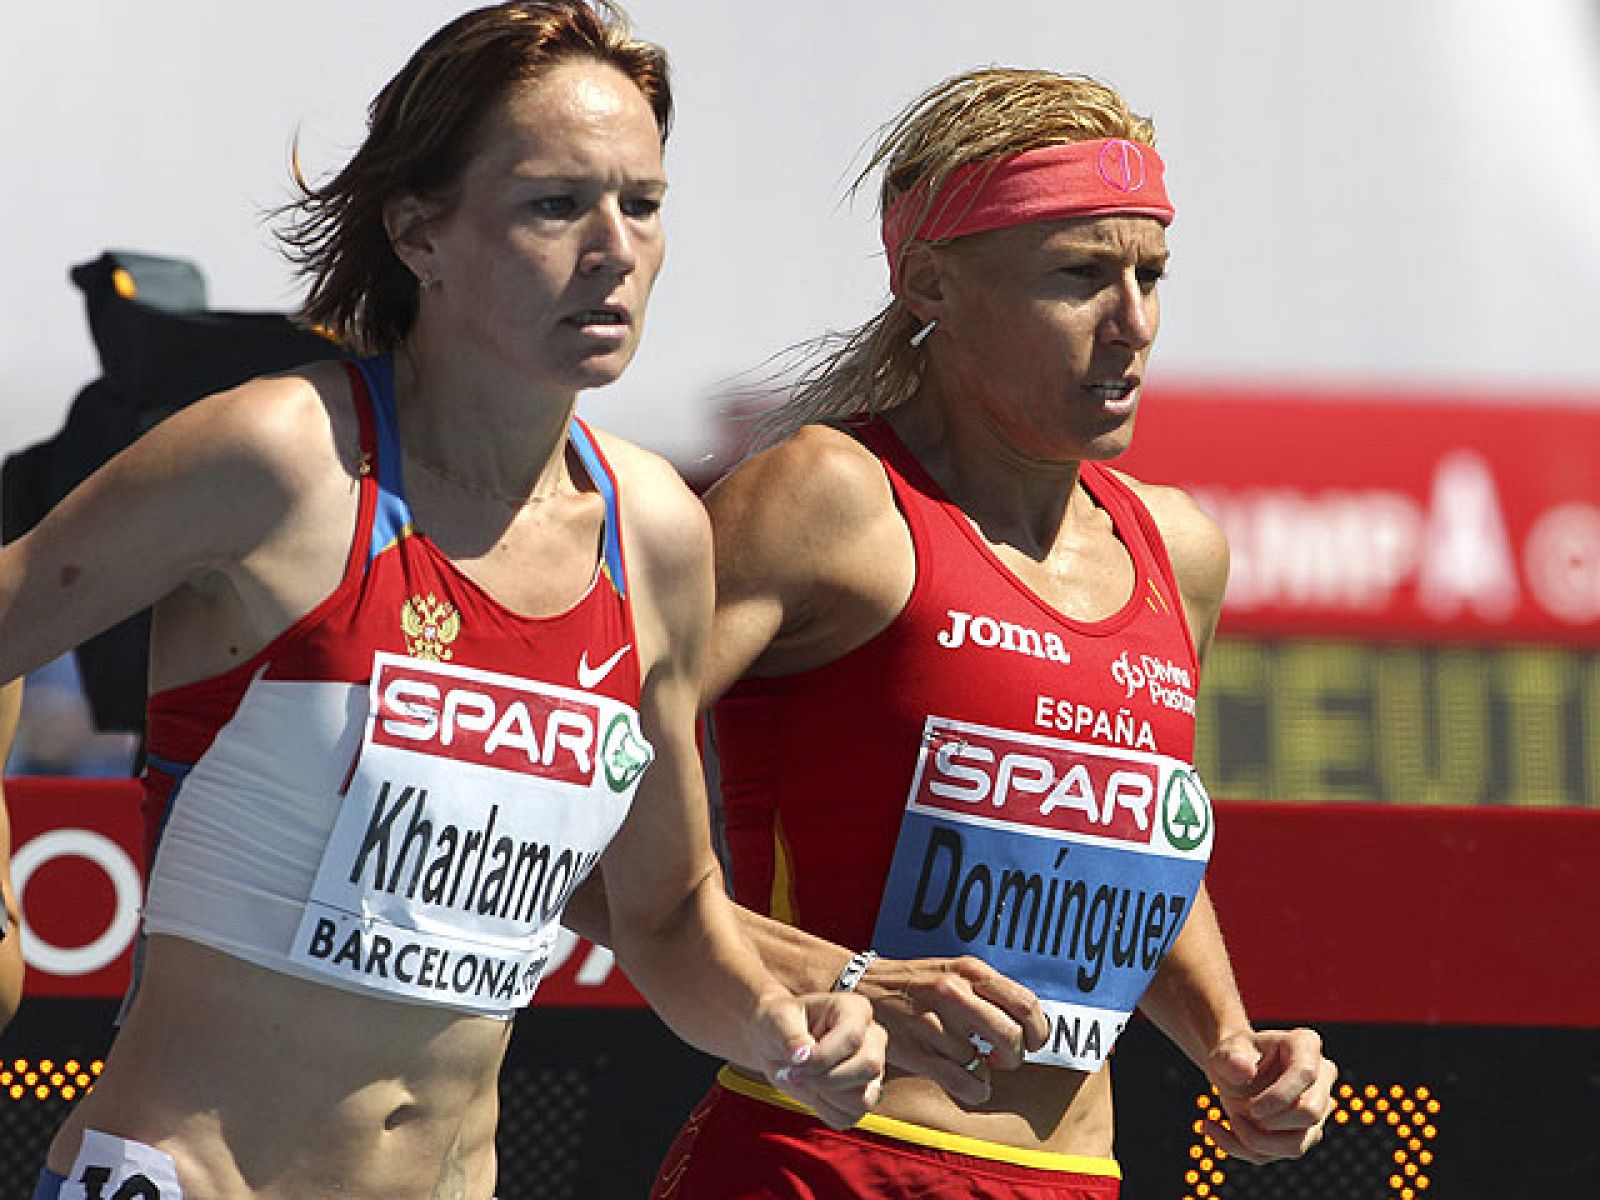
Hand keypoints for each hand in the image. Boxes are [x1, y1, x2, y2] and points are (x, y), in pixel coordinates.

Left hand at [751, 991, 886, 1129]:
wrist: (774, 1043)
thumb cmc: (779, 1023)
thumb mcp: (778, 1020)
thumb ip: (792, 1037)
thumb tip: (802, 1056)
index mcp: (855, 1010)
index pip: (852, 1037)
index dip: (822, 1057)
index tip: (793, 1061)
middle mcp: (872, 1038)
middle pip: (868, 1067)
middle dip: (826, 1079)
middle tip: (794, 1074)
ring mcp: (871, 1069)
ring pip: (864, 1098)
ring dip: (826, 1097)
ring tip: (803, 1081)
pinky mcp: (864, 1095)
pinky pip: (852, 1116)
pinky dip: (827, 1111)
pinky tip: (813, 1093)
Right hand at [856, 954, 1047, 1105]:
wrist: (860, 986)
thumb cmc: (915, 983)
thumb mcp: (953, 971)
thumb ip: (987, 990)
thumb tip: (1027, 1023)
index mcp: (969, 971)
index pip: (1026, 1004)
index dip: (1038, 1030)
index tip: (1032, 1042)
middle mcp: (954, 993)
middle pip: (1011, 1036)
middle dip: (1016, 1056)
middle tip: (1004, 1058)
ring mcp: (934, 1023)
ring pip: (984, 1064)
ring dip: (987, 1071)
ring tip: (975, 1063)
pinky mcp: (917, 1051)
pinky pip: (963, 1083)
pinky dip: (976, 1090)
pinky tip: (970, 1083)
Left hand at [1202, 1028, 1336, 1163]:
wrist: (1233, 1071)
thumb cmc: (1234, 1056)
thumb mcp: (1225, 1050)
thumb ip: (1230, 1057)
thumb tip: (1244, 1069)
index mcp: (1305, 1045)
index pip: (1305, 1074)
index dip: (1278, 1096)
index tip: (1249, 1108)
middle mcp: (1321, 1077)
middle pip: (1310, 1112)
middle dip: (1269, 1122)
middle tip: (1238, 1114)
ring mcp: (1318, 1107)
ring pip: (1299, 1143)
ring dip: (1257, 1141)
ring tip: (1230, 1121)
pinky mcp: (1307, 1133)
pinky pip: (1283, 1152)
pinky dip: (1248, 1148)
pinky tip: (1219, 1130)